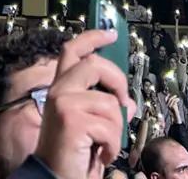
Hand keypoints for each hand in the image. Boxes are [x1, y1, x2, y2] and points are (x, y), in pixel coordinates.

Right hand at [34, 29, 132, 178]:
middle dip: (118, 82)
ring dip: (116, 129)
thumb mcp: (91, 125)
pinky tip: (101, 155)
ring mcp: (64, 103)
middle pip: (96, 65)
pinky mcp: (73, 119)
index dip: (92, 37)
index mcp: (60, 88)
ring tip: (104, 145)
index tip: (111, 33)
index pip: (72, 50)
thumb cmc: (72, 155)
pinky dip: (113, 146)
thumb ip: (104, 106)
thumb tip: (128, 102)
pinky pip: (110, 126)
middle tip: (124, 103)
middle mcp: (58, 91)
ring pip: (110, 102)